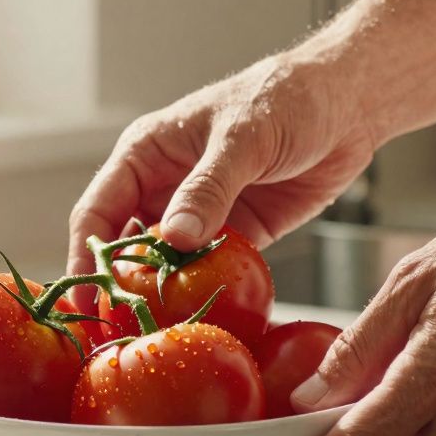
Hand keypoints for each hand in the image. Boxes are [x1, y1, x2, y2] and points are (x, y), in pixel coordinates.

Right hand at [66, 55, 374, 308]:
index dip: (85, 258)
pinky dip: (205, 296)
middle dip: (118, 290)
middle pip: (124, 248)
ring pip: (165, 267)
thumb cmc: (287, 98)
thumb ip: (208, 188)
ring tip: (156, 337)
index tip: (85, 300)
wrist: (350, 104)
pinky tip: (204, 323)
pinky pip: (210, 273)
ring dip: (161, 299)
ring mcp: (200, 215)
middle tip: (117, 333)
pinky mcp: (237, 235)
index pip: (97, 212)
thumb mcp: (242, 138)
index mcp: (146, 155)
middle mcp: (164, 188)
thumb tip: (172, 239)